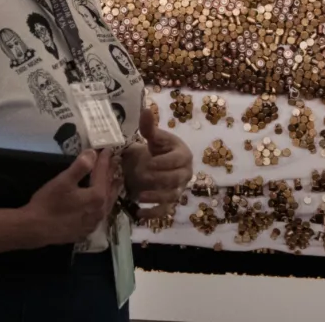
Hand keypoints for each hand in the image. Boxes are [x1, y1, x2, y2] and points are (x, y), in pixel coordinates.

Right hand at [23, 148, 118, 246]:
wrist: (35, 230)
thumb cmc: (48, 203)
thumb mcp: (63, 181)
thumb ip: (80, 167)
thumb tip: (93, 153)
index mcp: (97, 197)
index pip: (103, 174)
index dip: (105, 160)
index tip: (109, 150)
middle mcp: (100, 211)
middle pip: (109, 188)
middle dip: (111, 174)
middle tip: (116, 162)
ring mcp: (93, 223)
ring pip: (107, 203)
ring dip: (111, 190)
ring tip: (115, 181)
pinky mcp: (86, 231)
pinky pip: (99, 214)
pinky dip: (103, 204)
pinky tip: (101, 203)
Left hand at [123, 105, 193, 219]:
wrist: (157, 163)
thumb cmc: (157, 148)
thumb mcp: (153, 137)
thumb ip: (149, 126)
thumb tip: (146, 109)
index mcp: (183, 154)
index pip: (178, 160)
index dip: (164, 162)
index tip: (149, 162)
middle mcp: (185, 173)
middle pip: (175, 179)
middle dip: (159, 178)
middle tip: (143, 176)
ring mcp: (178, 188)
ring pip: (171, 196)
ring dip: (156, 197)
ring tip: (140, 196)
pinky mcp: (170, 201)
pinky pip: (164, 211)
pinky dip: (153, 214)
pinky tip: (139, 214)